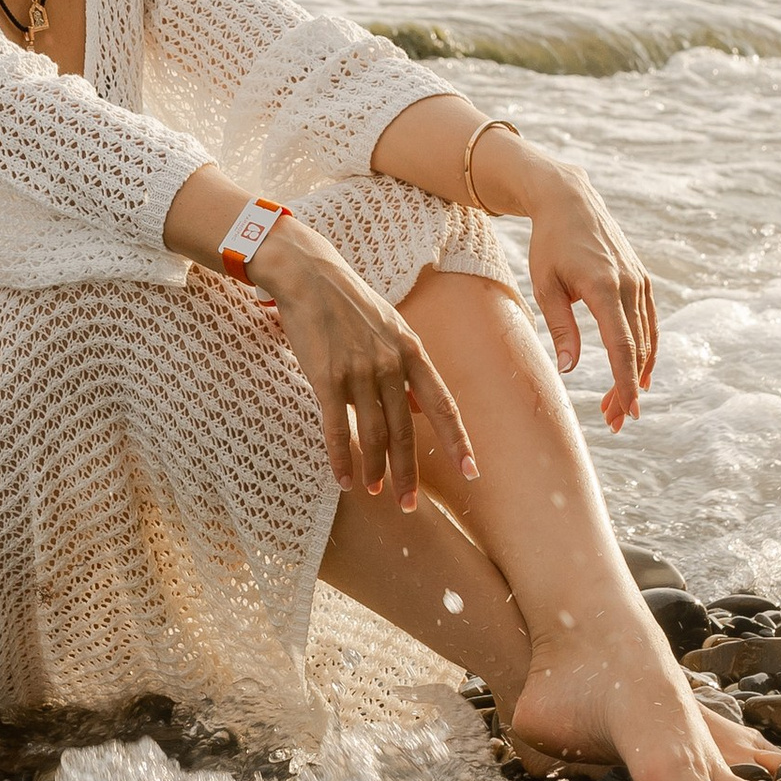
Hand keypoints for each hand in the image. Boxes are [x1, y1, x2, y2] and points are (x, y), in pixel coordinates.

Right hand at [248, 215, 475, 507]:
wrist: (309, 276)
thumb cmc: (349, 305)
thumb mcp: (391, 329)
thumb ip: (408, 369)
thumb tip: (421, 409)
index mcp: (412, 351)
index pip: (443, 405)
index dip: (457, 441)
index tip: (471, 471)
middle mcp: (391, 364)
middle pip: (406, 431)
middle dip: (409, 473)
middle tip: (409, 504)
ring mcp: (359, 371)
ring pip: (374, 434)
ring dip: (376, 469)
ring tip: (376, 492)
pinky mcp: (327, 377)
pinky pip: (338, 428)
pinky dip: (342, 458)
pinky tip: (345, 479)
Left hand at [520, 158, 658, 430]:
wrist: (569, 200)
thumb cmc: (549, 244)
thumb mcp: (545, 285)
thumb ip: (562, 328)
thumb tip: (569, 369)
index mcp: (605, 288)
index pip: (622, 346)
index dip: (626, 382)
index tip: (628, 411)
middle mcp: (630, 286)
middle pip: (637, 350)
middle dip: (628, 389)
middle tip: (614, 422)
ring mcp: (641, 282)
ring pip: (647, 339)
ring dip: (636, 375)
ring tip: (619, 406)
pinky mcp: (642, 280)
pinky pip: (649, 323)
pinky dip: (646, 351)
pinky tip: (640, 374)